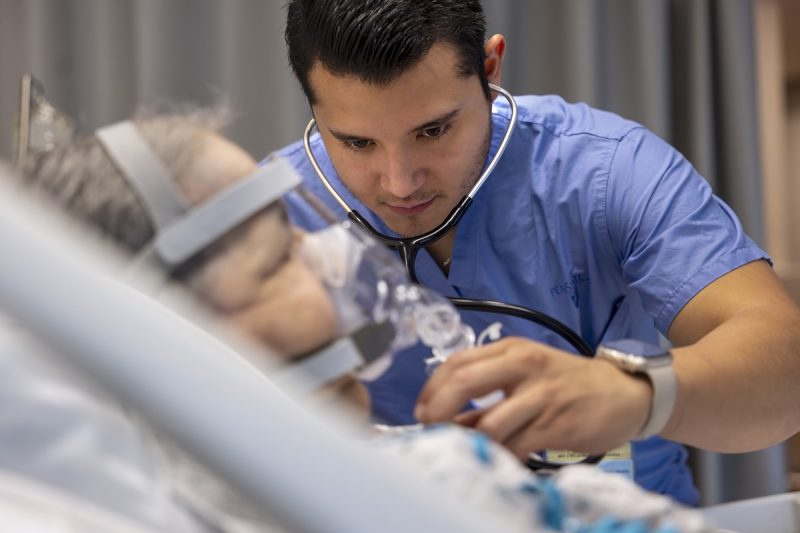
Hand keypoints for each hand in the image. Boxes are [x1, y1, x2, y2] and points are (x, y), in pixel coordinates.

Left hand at [414, 337, 652, 457]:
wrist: (624, 394)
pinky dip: (500, 456)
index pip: (457, 362)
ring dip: (471, 441)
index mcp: (511, 350)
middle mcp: (523, 366)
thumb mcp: (526, 379)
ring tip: (468, 449)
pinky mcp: (556, 424)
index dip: (432, 388)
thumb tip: (445, 419)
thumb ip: (487, 397)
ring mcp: (540, 395)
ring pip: (489, 423)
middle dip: (437, 410)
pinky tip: (500, 458)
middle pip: (464, 382)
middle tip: (429, 429)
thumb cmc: (567, 384)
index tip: (421, 410)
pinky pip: (516, 446)